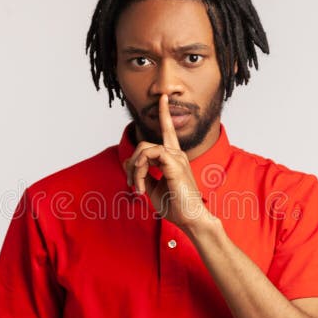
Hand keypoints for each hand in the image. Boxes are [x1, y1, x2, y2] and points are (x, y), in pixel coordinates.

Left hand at [123, 94, 215, 230]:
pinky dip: (140, 170)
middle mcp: (176, 154)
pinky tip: (141, 186)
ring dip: (135, 171)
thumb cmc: (175, 205)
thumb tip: (127, 161)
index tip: (163, 98)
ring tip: (138, 189)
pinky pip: (149, 155)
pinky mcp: (174, 164)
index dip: (164, 113)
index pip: (168, 130)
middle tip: (131, 184)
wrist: (189, 219)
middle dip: (132, 163)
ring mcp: (176, 158)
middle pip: (145, 144)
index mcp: (173, 157)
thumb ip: (141, 173)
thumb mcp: (152, 187)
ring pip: (144, 150)